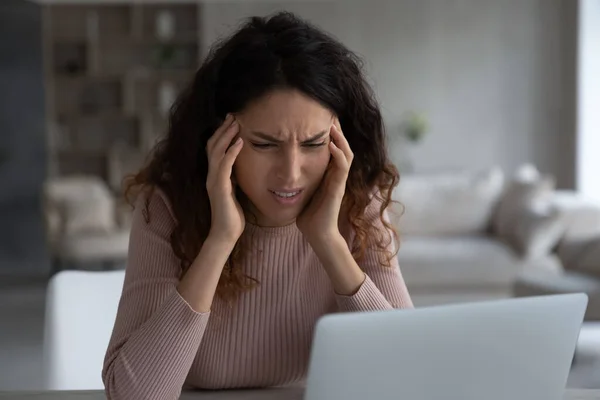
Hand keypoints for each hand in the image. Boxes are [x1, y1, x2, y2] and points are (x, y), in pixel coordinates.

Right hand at [205, 114, 244, 242]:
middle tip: (233, 115)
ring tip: (236, 123)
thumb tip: (240, 168)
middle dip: (222, 129)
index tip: (232, 121)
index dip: (221, 134)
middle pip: (213, 145)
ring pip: (216, 152)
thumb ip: (234, 179)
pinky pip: (224, 166)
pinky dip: (232, 152)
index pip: (215, 149)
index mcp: (215, 175)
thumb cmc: (232, 215)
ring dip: (226, 136)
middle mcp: (211, 175)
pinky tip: (240, 142)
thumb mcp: (234, 191)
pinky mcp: (219, 188)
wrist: (225, 233)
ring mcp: (213, 181)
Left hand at [296, 120, 353, 243]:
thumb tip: (281, 168)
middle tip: (330, 115)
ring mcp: (339, 181)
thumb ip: (298, 178)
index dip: (330, 135)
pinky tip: (331, 145)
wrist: (316, 234)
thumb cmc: (308, 215)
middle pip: (342, 147)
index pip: (333, 149)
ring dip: (340, 139)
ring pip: (346, 154)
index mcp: (328, 174)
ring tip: (333, 125)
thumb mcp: (302, 190)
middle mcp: (336, 175)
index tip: (321, 119)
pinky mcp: (338, 188)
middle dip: (338, 132)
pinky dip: (338, 155)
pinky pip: (342, 168)